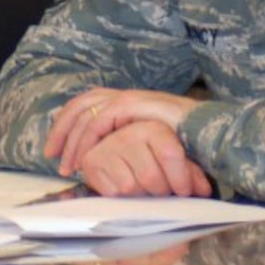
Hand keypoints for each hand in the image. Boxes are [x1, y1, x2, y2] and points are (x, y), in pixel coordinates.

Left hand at [46, 87, 200, 175]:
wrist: (213, 132)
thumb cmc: (186, 145)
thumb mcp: (150, 148)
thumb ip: (129, 149)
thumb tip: (108, 167)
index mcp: (126, 104)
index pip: (86, 107)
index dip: (67, 127)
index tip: (55, 152)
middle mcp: (124, 97)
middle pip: (80, 105)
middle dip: (61, 130)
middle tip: (51, 156)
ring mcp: (129, 97)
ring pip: (86, 111)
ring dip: (72, 138)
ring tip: (68, 164)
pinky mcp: (134, 103)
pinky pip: (101, 119)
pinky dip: (88, 139)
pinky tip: (85, 157)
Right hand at [75, 120, 212, 197]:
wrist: (114, 146)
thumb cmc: (152, 157)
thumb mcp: (176, 160)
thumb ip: (191, 172)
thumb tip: (203, 190)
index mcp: (152, 127)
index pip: (170, 155)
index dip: (182, 179)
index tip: (184, 191)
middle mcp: (128, 133)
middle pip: (151, 177)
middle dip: (160, 191)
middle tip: (162, 192)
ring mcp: (107, 147)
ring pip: (132, 187)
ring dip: (141, 196)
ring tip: (144, 189)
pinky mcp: (91, 162)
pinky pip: (113, 192)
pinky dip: (122, 198)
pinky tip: (125, 188)